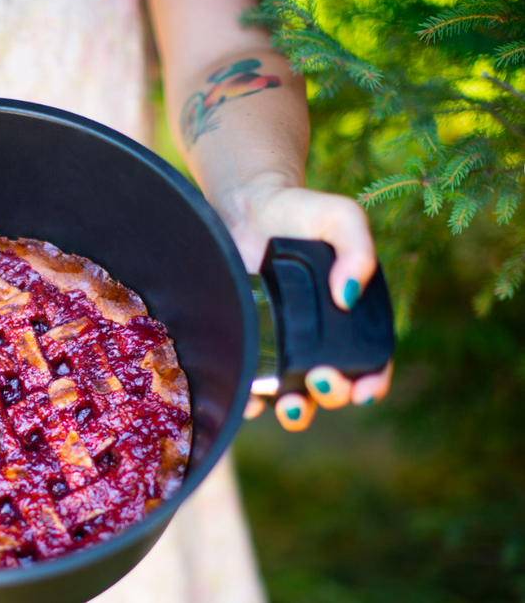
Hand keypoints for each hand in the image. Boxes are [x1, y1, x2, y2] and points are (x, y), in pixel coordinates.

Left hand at [214, 172, 393, 430]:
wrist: (246, 206)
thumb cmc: (301, 212)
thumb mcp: (340, 218)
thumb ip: (357, 248)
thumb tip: (349, 294)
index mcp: (349, 320)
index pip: (370, 364)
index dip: (372, 384)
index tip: (365, 390)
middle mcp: (317, 340)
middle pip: (331, 386)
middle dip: (332, 393)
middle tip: (323, 378)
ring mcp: (279, 346)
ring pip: (292, 395)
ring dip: (296, 411)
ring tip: (291, 406)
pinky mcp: (246, 343)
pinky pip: (249, 383)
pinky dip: (251, 399)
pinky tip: (249, 400)